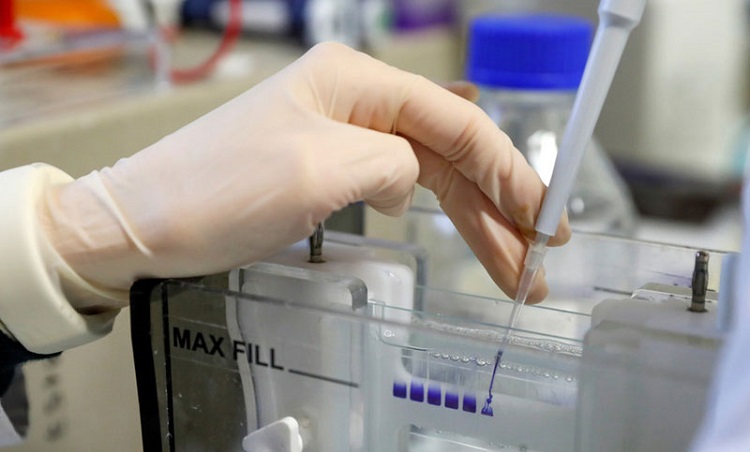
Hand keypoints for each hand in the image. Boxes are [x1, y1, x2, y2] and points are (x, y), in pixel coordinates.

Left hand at [41, 42, 569, 309]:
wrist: (141, 224)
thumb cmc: (217, 190)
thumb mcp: (321, 171)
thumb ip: (392, 164)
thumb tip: (413, 178)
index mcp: (354, 80)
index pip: (455, 121)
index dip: (508, 169)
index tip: (543, 216)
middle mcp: (352, 99)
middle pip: (447, 150)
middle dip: (496, 205)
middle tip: (536, 257)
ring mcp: (339, 134)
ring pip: (426, 174)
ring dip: (471, 219)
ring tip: (509, 267)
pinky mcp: (325, 169)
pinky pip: (395, 185)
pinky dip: (430, 212)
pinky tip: (460, 224)